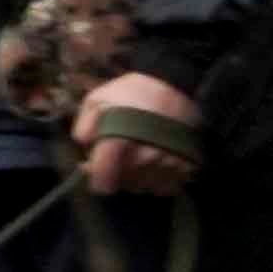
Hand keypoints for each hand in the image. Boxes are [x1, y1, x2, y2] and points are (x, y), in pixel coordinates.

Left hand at [77, 67, 204, 199]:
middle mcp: (146, 157)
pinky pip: (167, 187)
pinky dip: (159, 180)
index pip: (104, 178)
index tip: (97, 175)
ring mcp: (169, 163)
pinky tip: (155, 163)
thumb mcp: (97, 100)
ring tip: (137, 158)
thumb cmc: (131, 93)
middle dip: (118, 175)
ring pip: (146, 187)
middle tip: (118, 158)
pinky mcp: (187, 166)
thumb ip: (85, 127)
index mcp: (121, 141)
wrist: (174, 84)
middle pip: (125, 184)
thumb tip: (85, 150)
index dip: (97, 180)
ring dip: (138, 178)